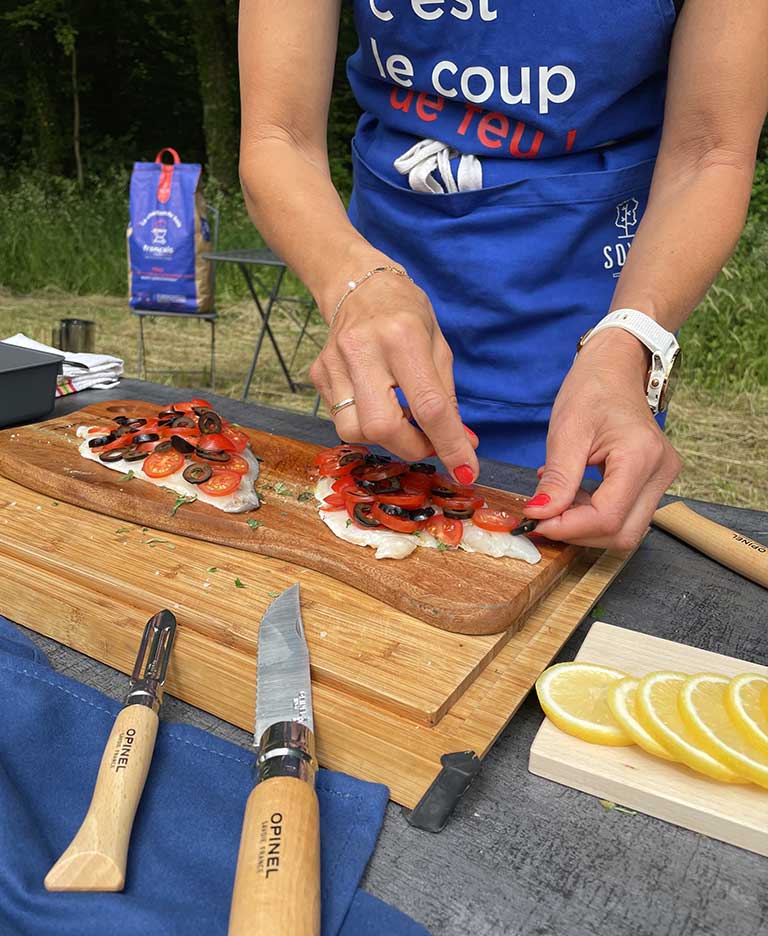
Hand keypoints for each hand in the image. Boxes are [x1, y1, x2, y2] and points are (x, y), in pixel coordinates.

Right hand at [310, 270, 478, 482]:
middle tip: (427, 442)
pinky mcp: (319, 374)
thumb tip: (462, 445)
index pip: (428, 406)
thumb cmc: (407, 314)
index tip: (466, 472)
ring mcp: (334, 363)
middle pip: (382, 427)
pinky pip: (342, 419)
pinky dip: (367, 424)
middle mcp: (363, 349)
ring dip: (385, 439)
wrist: (358, 285)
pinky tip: (378, 403)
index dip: (449, 445)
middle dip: (411, 447)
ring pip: (354, 431)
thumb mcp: (439, 347)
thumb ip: (447, 397)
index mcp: (403, 337)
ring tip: (400, 419)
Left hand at [523, 329, 681, 549]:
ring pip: (625, 529)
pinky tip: (573, 495)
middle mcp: (661, 472)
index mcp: (642, 456)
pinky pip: (625, 514)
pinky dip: (594, 515)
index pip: (608, 516)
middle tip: (544, 516)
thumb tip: (540, 516)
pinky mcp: (653, 482)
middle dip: (579, 533)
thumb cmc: (592, 390)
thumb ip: (557, 479)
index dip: (569, 527)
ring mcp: (661, 479)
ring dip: (586, 526)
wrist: (615, 369)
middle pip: (623, 532)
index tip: (536, 520)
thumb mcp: (566, 431)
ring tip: (558, 500)